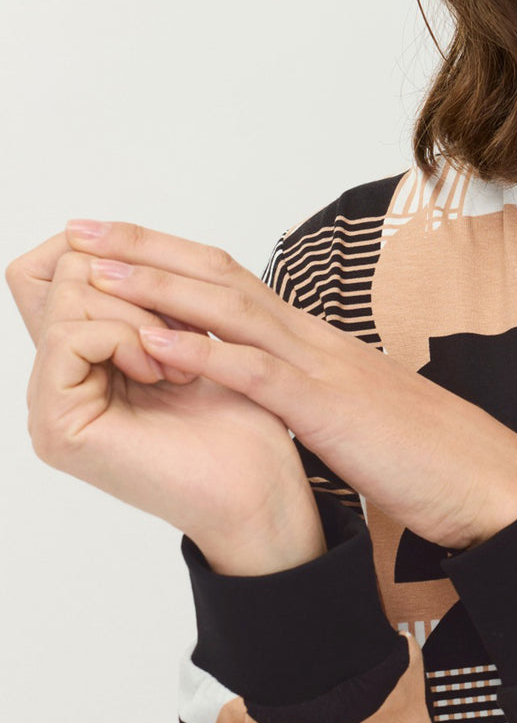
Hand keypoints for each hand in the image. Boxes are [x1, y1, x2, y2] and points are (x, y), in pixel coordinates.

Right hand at [6, 231, 324, 572]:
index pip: (51, 268)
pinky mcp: (57, 427)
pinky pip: (71, 337)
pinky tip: (164, 378)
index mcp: (81, 358)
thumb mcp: (185, 331)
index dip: (107, 250)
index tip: (164, 277)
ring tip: (179, 367)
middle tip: (184, 338)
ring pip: (69, 298)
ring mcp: (50, 406)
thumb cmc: (241, 418)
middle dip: (138, 286)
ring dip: (142, 317)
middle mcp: (56, 380)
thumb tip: (86, 235)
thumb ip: (135, 295)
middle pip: (63, 273)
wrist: (260, 487)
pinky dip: (127, 340)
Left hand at [51, 220, 516, 550]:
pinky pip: (255, 373)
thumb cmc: (425, 455)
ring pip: (229, 311)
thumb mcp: (353, 416)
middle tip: (82, 228)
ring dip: (159, 286)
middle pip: (219, 277)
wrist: (485, 478)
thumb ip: (311, 393)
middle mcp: (313, 341)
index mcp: (316, 345)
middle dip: (147, 250)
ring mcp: (320, 368)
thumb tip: (275, 391)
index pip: (234, 284)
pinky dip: (201, 352)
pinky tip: (151, 341)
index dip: (172, 259)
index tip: (115, 246)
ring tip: (98, 269)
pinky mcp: (326, 409)